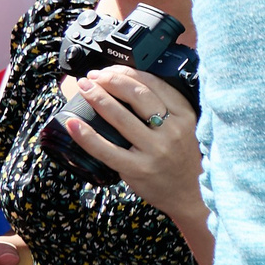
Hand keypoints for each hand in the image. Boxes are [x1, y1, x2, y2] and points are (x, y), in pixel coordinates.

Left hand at [57, 66, 202, 221]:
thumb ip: (167, 109)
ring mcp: (155, 150)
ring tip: (84, 89)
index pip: (154, 84)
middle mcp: (172, 131)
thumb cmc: (183, 159)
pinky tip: (73, 123)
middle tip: (93, 77)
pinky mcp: (138, 169)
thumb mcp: (187, 128)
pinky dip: (86, 135)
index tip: (109, 70)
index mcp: (185, 116)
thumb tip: (128, 86)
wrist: (191, 194)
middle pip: (137, 95)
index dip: (127, 73)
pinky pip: (106, 149)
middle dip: (110, 80)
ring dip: (98, 98)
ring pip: (121, 117)